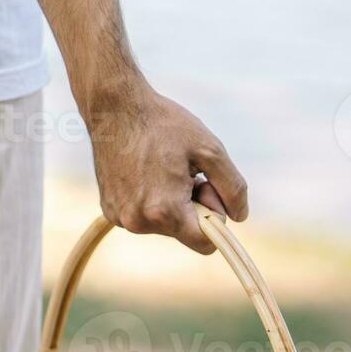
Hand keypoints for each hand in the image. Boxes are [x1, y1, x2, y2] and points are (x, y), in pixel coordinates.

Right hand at [84, 86, 248, 253]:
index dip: (215, 217)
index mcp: (164, 211)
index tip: (206, 186)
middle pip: (186, 233)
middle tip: (185, 172)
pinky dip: (153, 201)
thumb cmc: (164, 124)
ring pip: (167, 226)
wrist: (115, 107)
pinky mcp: (110, 212)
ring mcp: (121, 219)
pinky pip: (146, 218)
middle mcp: (139, 222)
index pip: (205, 244)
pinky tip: (146, 173)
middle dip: (194, 207)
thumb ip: (233, 187)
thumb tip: (240, 217)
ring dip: (174, 204)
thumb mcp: (210, 149)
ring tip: (164, 170)